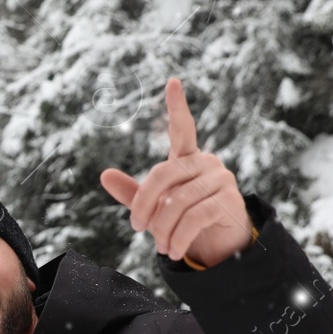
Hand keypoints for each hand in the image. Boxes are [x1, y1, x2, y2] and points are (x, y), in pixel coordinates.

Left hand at [99, 77, 252, 267]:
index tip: (173, 81)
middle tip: (136, 227)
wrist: (220, 246)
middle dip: (144, 204)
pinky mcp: (229, 200)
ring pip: (178, 202)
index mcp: (187, 158)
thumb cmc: (185, 220)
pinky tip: (173, 252)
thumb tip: (104, 175)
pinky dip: (179, 238)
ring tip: (161, 248)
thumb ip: (133, 193)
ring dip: (163, 229)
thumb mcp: (156, 208)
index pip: (183, 128)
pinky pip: (194, 218)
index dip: (177, 106)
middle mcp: (206, 162)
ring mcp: (220, 179)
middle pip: (163, 175)